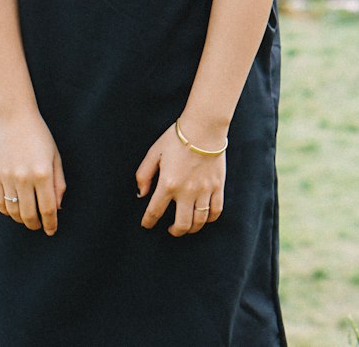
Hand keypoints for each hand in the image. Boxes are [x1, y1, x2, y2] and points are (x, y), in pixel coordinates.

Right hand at [0, 108, 66, 234]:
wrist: (13, 116)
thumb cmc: (39, 135)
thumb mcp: (55, 156)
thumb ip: (58, 183)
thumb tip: (57, 208)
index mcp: (42, 173)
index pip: (47, 209)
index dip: (50, 224)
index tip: (52, 230)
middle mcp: (24, 177)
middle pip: (29, 215)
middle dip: (36, 225)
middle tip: (39, 225)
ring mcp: (7, 177)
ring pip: (13, 212)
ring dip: (21, 220)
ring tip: (27, 218)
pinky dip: (6, 211)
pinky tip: (13, 209)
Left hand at [135, 120, 225, 236]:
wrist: (203, 127)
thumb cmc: (177, 138)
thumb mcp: (154, 152)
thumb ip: (144, 174)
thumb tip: (141, 194)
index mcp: (168, 183)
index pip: (155, 211)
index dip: (148, 221)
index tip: (146, 225)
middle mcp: (186, 191)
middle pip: (181, 224)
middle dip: (174, 231)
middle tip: (170, 229)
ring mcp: (204, 190)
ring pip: (199, 222)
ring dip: (191, 229)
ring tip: (186, 226)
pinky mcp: (217, 187)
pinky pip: (215, 211)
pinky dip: (209, 219)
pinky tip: (203, 217)